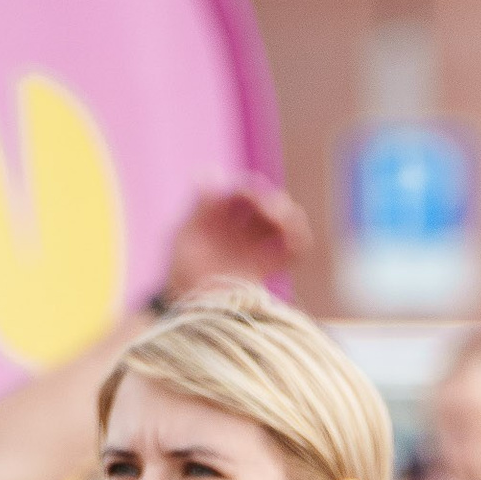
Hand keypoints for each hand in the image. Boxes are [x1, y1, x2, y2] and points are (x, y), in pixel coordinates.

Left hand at [160, 176, 310, 300]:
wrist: (188, 308)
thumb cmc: (182, 271)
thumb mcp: (187, 235)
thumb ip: (202, 207)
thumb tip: (210, 171)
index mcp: (220, 215)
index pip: (242, 194)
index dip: (252, 191)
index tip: (253, 198)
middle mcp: (239, 227)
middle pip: (265, 206)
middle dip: (274, 204)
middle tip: (277, 212)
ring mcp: (254, 247)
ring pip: (281, 226)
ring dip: (291, 220)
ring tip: (291, 223)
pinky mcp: (265, 268)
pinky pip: (289, 254)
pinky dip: (298, 245)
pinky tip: (296, 242)